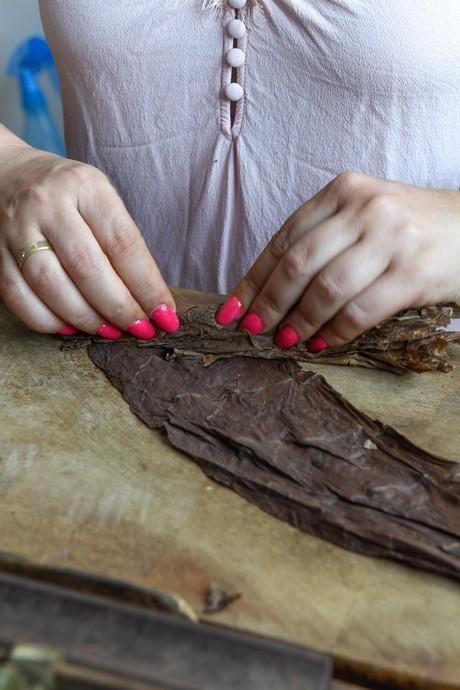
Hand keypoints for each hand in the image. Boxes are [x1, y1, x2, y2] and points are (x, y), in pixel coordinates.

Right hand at [0, 143, 178, 338]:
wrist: (7, 173)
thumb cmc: (68, 195)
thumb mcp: (101, 200)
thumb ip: (123, 244)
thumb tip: (151, 301)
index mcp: (86, 187)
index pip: (124, 245)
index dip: (148, 287)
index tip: (166, 316)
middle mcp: (48, 204)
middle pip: (88, 268)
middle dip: (120, 308)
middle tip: (141, 330)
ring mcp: (17, 228)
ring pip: (52, 286)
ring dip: (87, 319)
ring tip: (110, 332)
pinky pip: (18, 296)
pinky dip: (47, 321)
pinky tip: (70, 328)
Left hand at [216, 172, 459, 350]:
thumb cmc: (407, 228)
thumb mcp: (362, 215)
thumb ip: (321, 239)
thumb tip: (267, 289)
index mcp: (344, 190)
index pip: (285, 239)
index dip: (254, 278)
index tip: (232, 307)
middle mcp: (366, 208)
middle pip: (298, 263)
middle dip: (268, 302)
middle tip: (253, 329)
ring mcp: (392, 239)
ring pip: (326, 289)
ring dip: (298, 322)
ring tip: (284, 340)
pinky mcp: (414, 273)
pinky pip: (360, 310)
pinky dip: (334, 332)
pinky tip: (321, 342)